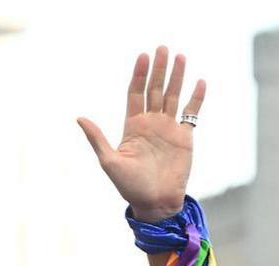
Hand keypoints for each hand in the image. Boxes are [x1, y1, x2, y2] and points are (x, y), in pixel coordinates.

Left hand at [77, 46, 204, 221]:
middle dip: (158, 69)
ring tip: (180, 57)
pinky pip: (192, 114)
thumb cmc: (129, 186)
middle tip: (161, 49)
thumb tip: (79, 118)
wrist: (154, 203)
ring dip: (176, 77)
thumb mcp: (109, 161)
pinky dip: (196, 98)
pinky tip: (199, 82)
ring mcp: (168, 129)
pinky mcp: (185, 138)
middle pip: (155, 90)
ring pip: (173, 96)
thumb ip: (97, 138)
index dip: (138, 75)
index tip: (142, 57)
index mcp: (132, 126)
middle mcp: (151, 124)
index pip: (135, 93)